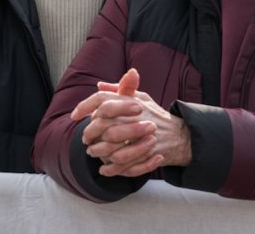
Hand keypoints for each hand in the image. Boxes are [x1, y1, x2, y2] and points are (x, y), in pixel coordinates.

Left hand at [72, 68, 193, 177]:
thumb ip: (121, 90)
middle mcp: (137, 118)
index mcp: (133, 103)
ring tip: (93, 153)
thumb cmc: (155, 116)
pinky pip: (124, 165)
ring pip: (112, 147)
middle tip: (85, 140)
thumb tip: (99, 86)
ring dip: (99, 152)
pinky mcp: (148, 154)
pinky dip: (111, 169)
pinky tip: (105, 169)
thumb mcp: (141, 98)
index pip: (104, 100)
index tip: (74, 115)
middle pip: (104, 126)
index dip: (86, 106)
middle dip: (90, 134)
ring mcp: (143, 137)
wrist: (180, 135)